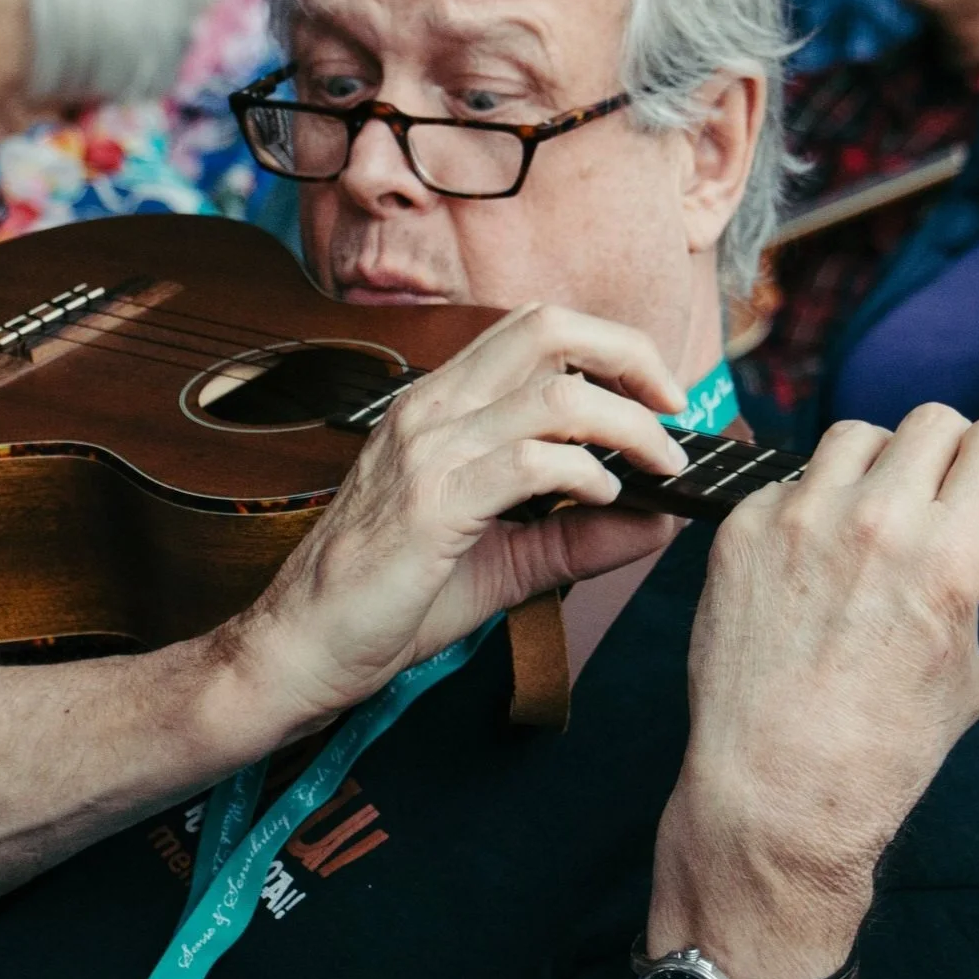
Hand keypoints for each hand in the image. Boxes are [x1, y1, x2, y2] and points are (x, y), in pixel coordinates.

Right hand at [239, 304, 688, 725]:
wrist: (301, 649)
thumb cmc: (389, 601)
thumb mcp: (504, 560)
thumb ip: (579, 534)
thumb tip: (664, 518)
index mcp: (441, 405)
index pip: (536, 330)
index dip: (611, 348)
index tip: (661, 397)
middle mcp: (432, 409)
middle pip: (548, 329)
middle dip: (631, 357)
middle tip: (676, 411)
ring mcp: (428, 451)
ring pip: (555, 395)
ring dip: (630, 427)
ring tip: (663, 467)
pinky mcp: (431, 503)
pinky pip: (530, 462)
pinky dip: (589, 475)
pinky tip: (610, 500)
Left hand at [647, 406, 978, 978]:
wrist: (776, 788)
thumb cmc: (879, 748)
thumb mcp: (964, 668)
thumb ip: (966, 584)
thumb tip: (961, 538)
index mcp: (951, 553)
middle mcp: (877, 519)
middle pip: (929, 421)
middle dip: (940, 455)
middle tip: (929, 498)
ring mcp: (800, 517)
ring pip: (854, 437)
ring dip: (870, 468)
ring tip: (862, 522)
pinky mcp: (740, 528)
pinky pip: (787, 483)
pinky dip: (804, 509)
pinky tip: (802, 563)